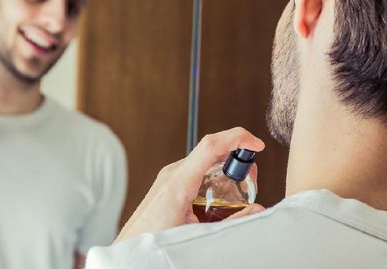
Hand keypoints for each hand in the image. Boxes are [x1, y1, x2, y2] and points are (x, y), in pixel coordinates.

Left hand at [115, 127, 265, 242]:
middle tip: (250, 175)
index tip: (256, 143)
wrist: (130, 247)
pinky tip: (218, 194)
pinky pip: (195, 169)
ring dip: (224, 165)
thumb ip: (231, 222)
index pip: (211, 146)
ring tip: (237, 186)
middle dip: (236, 155)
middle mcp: (173, 174)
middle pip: (210, 150)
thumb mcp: (199, 233)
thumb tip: (256, 210)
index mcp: (179, 182)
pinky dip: (212, 174)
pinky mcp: (168, 182)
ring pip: (203, 159)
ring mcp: (169, 176)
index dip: (237, 138)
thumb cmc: (156, 240)